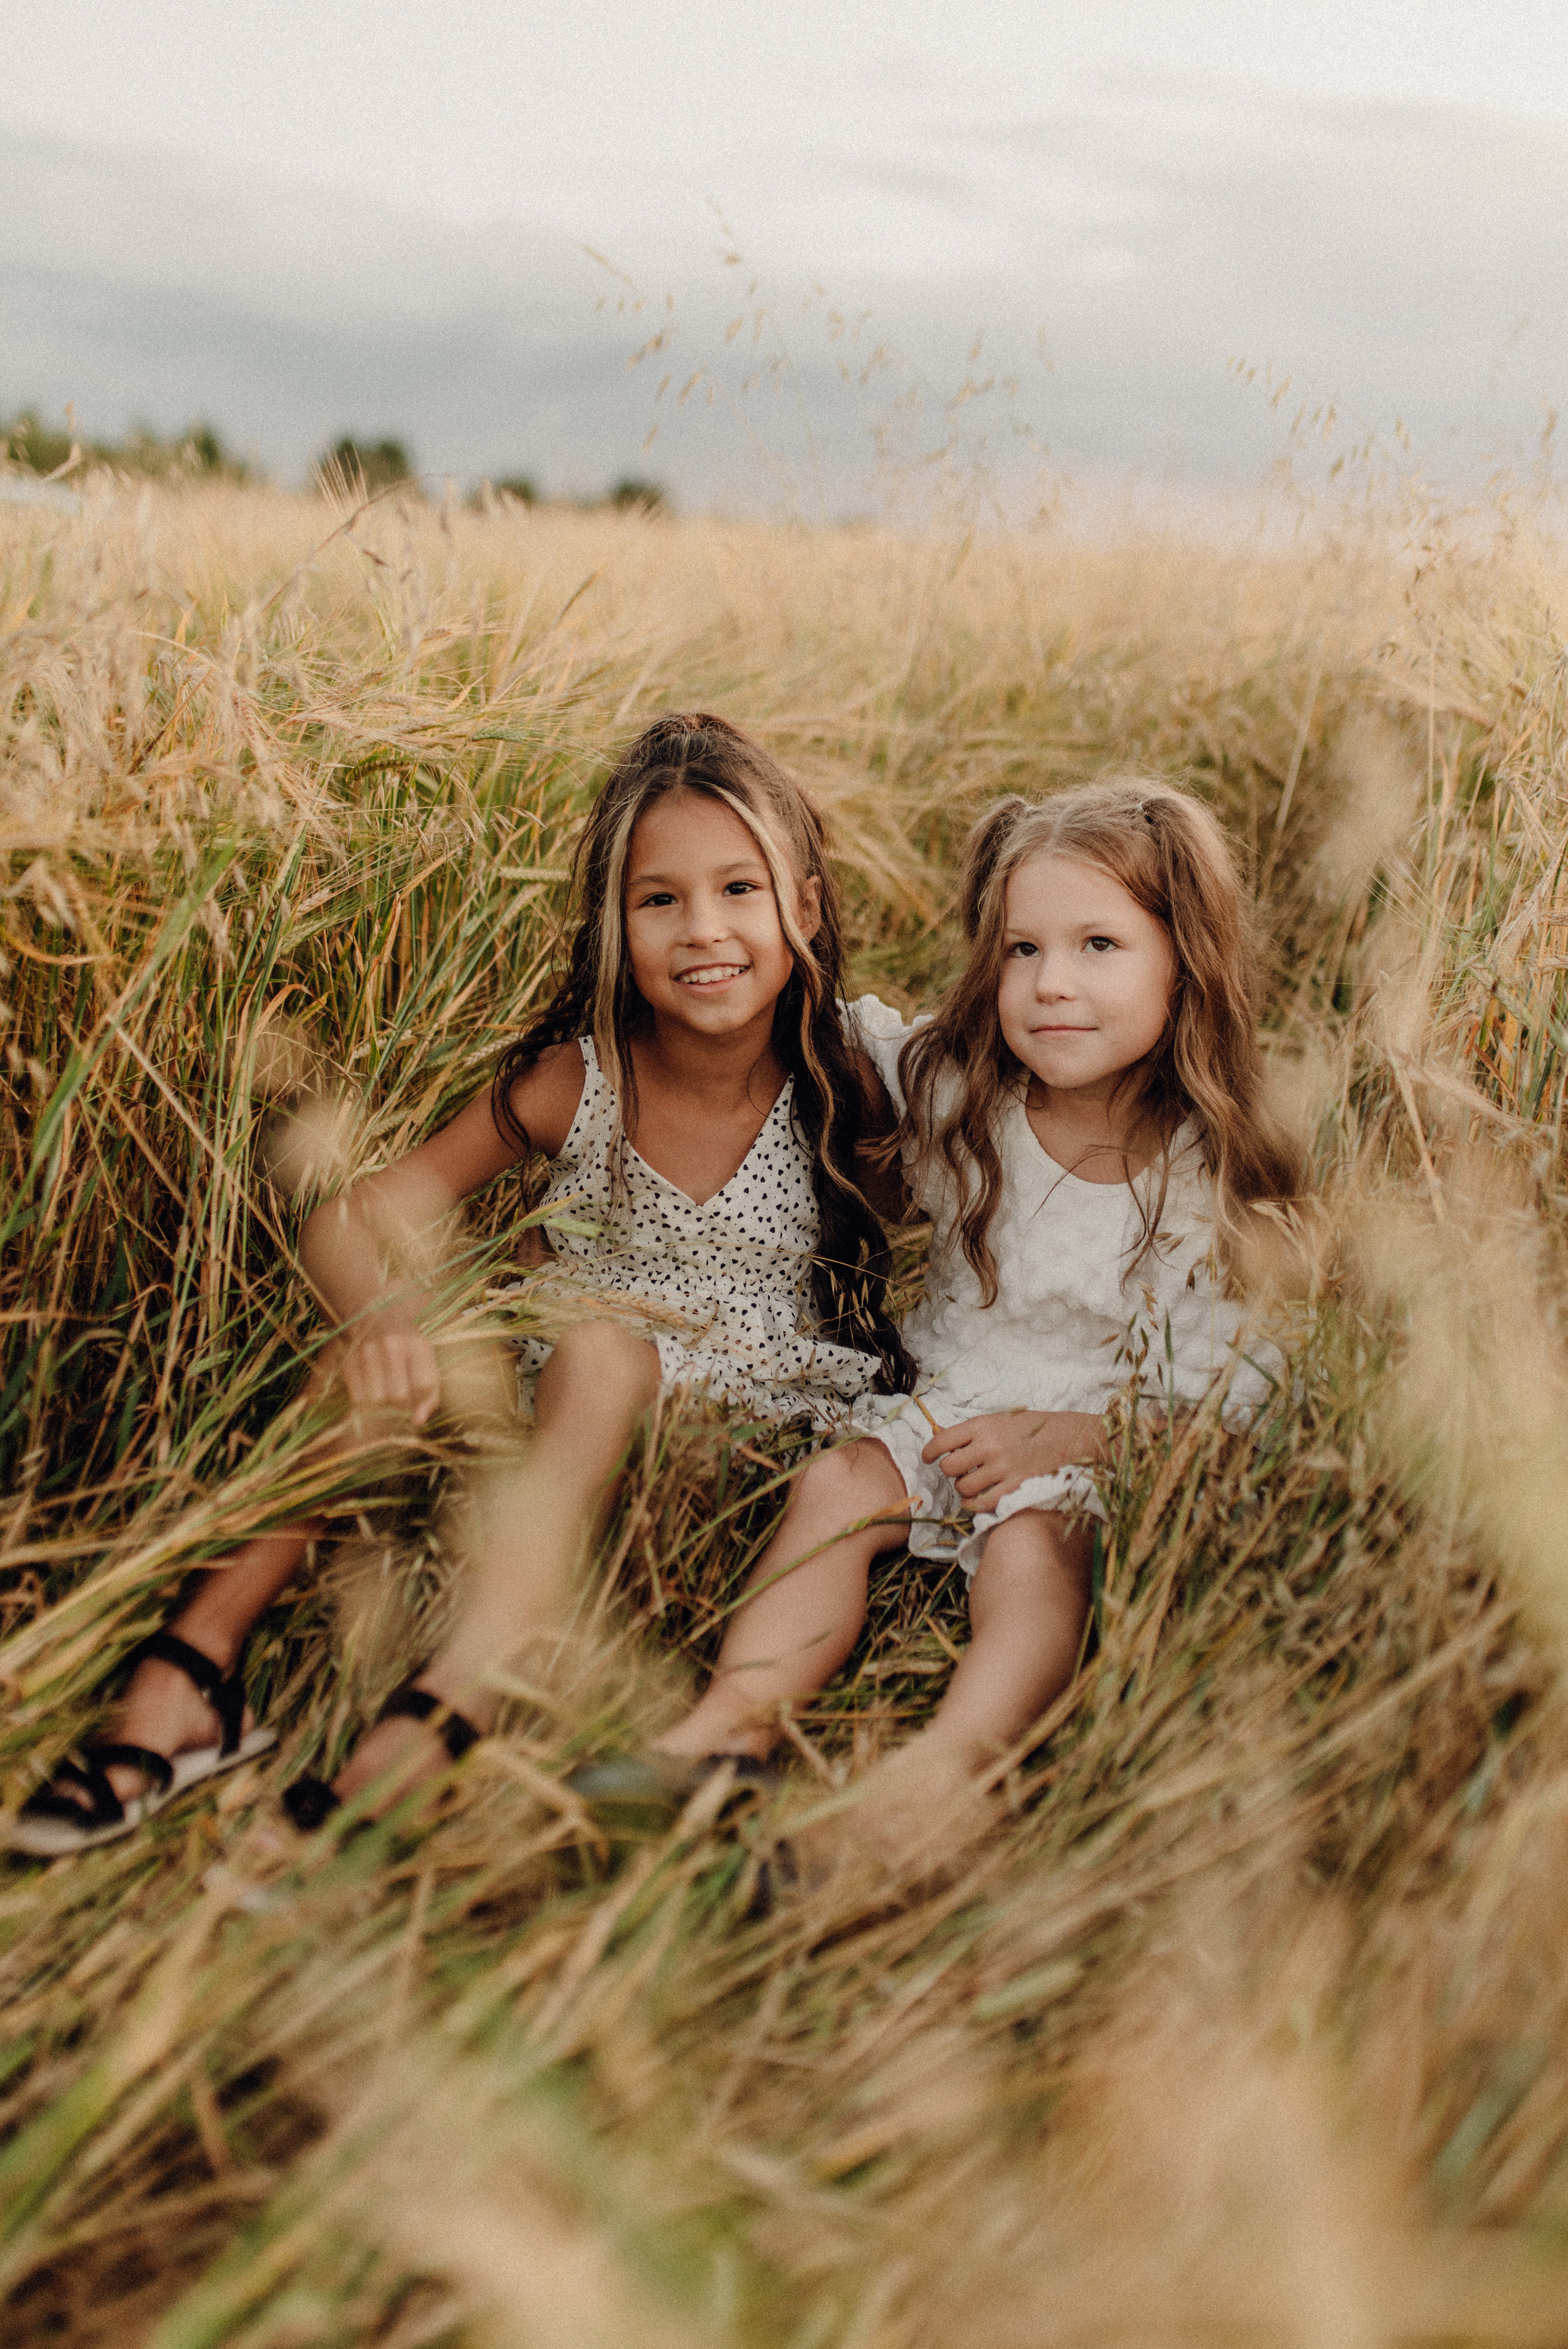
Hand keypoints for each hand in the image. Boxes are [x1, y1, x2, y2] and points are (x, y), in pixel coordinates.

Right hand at [337, 1317, 442, 1426]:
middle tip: (400, 1397)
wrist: (376, 1315)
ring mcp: (367, 1352)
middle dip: (401, 1404)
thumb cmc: (408, 1346)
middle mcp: (392, 1346)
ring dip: (381, 1403)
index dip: (422, 1399)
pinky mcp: (348, 1360)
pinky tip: (370, 1388)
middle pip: (398, 1396)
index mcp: (417, 1345)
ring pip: (375, 1399)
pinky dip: (365, 1400)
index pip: (424, 1385)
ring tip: (385, 1391)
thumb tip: (418, 1422)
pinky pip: (357, 1397)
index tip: (418, 1397)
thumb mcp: (426, 1361)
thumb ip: (430, 1394)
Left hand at [920, 1409, 1104, 1510]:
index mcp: (984, 1424)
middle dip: (951, 1471)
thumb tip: (940, 1438)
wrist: (1072, 1438)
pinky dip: (974, 1504)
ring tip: (974, 1482)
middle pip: (949, 1467)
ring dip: (964, 1488)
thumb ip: (974, 1431)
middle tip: (960, 1470)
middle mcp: (990, 1446)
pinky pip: (982, 1503)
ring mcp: (1003, 1468)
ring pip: (964, 1487)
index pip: (943, 1440)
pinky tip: (977, 1500)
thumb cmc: (1035, 1427)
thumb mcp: (1002, 1419)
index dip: (930, 1451)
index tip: (928, 1457)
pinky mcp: (1016, 1487)